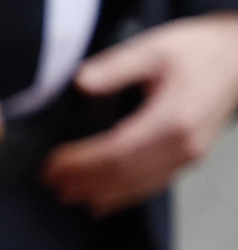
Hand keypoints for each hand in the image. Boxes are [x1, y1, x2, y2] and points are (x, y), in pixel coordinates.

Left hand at [45, 14, 237, 216]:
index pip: (116, 151)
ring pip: (139, 185)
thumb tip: (82, 82)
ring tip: (67, 195)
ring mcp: (189, 155)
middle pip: (125, 174)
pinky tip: (102, 202)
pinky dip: (125, 196)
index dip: (80, 162)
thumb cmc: (199, 51)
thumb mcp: (154, 47)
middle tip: (49, 184)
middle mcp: (184, 145)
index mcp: (173, 119)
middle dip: (84, 182)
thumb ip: (115, 66)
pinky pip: (154, 184)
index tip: (51, 165)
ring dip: (101, 193)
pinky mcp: (190, 157)